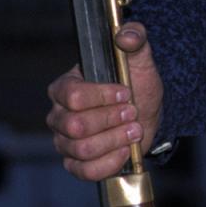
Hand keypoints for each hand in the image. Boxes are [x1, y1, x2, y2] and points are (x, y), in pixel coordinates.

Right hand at [46, 22, 164, 181]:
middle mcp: (58, 116)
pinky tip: (125, 150)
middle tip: (133, 112)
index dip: (102, 96)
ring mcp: (64, 142)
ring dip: (116, 139)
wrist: (147, 110)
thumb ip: (135, 38)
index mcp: (65, 87)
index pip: (72, 95)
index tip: (126, 92)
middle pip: (76, 126)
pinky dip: (110, 162)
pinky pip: (85, 171)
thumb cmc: (136, 81)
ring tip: (135, 129)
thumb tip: (126, 35)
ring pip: (82, 149)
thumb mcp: (140, 57)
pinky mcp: (75, 163)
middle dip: (112, 119)